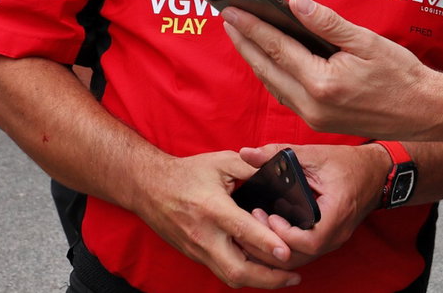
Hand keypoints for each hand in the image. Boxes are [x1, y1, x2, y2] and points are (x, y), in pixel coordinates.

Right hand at [128, 150, 302, 288]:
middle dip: (267, 278)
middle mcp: (204, 235)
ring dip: (258, 281)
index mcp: (212, 208)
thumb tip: (280, 171)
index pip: (242, 230)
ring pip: (230, 276)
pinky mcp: (195, 255)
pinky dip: (244, 275)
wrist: (148, 187)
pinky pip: (222, 271)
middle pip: (236, 269)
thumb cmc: (187, 173)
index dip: (266, 243)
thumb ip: (251, 167)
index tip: (286, 252)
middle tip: (294, 276)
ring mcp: (198, 249)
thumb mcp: (221, 161)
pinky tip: (262, 271)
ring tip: (284, 278)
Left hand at [222, 0, 440, 139]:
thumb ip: (328, 23)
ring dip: (255, 60)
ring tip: (242, 35)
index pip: (277, 48)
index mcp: (323, 82)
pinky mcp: (319, 122)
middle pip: (266, 69)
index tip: (232, 11)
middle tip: (227, 19)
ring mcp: (314, 117)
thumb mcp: (367, 42)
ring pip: (273, 85)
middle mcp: (312, 104)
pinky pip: (286, 96)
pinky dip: (273, 75)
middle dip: (244, 43)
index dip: (252, 27)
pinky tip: (269, 61)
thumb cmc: (402, 76)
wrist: (423, 112)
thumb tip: (295, 4)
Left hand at [236, 143, 383, 267]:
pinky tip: (269, 233)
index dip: (285, 234)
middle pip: (300, 256)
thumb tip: (246, 153)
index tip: (269, 216)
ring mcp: (335, 240)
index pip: (310, 241)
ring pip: (300, 260)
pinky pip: (305, 254)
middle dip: (271, 245)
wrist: (377, 172)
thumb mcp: (315, 154)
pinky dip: (285, 248)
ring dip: (276, 250)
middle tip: (252, 223)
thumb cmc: (349, 163)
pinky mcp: (330, 241)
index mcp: (338, 212)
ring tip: (256, 228)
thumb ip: (279, 153)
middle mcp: (338, 233)